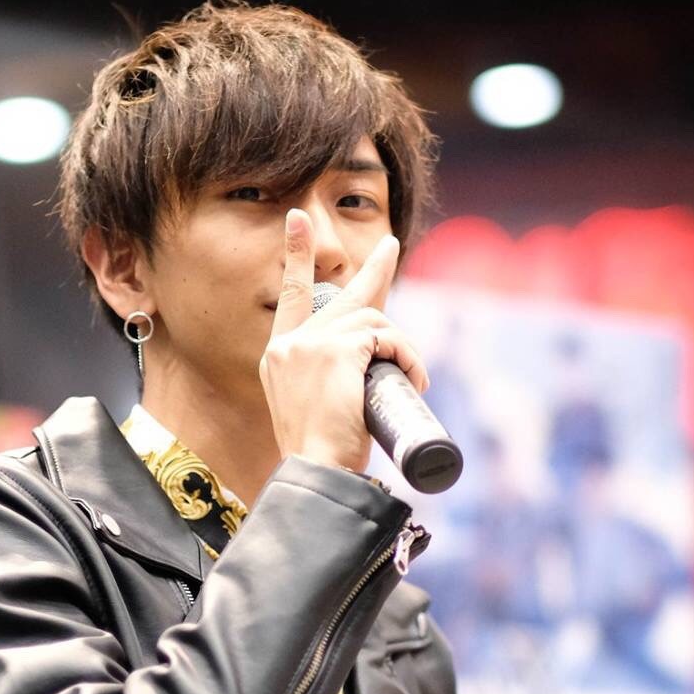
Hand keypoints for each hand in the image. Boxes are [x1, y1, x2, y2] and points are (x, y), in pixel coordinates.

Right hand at [261, 209, 429, 473]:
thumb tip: (370, 366)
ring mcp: (309, 345)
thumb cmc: (321, 455)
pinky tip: (414, 378)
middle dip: (374, 270)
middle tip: (391, 245)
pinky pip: (384, 338)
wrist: (315, 472)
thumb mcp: (316, 408)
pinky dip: (406, 356)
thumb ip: (330, 380)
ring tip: (413, 378)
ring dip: (401, 348)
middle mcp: (289, 345)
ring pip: (373, 323)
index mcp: (279, 357)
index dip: (296, 255)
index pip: (291, 296)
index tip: (297, 221)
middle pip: (344, 298)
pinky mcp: (336, 351)